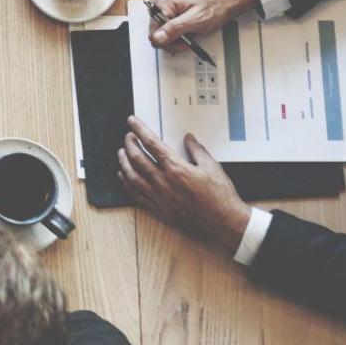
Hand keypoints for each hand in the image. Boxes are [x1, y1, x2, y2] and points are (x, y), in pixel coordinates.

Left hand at [117, 118, 251, 252]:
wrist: (224, 222)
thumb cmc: (220, 195)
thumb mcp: (212, 166)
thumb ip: (196, 150)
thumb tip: (188, 138)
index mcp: (176, 168)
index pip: (151, 144)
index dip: (140, 130)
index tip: (132, 122)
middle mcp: (163, 182)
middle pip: (137, 158)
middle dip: (130, 144)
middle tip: (128, 136)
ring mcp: (159, 197)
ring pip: (132, 177)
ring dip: (124, 162)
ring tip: (121, 153)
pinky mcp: (159, 209)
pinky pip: (136, 195)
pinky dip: (126, 183)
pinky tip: (123, 176)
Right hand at [147, 0, 256, 49]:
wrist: (222, 4)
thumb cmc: (212, 7)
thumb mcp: (195, 20)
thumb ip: (175, 29)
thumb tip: (157, 37)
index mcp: (163, 2)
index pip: (153, 31)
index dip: (169, 39)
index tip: (183, 39)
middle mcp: (160, 5)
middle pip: (156, 35)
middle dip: (172, 41)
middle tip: (187, 37)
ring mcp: (164, 12)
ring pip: (161, 37)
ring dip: (175, 41)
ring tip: (189, 35)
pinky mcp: (169, 18)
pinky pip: (167, 34)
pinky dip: (177, 38)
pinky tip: (186, 34)